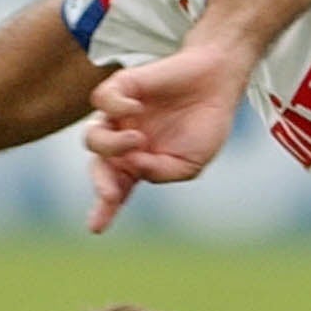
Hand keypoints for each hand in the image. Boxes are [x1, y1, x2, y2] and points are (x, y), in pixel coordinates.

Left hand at [84, 39, 247, 231]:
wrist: (217, 81)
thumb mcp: (191, 163)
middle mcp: (123, 142)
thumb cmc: (206, 124)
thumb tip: (132, 166)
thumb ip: (162, 173)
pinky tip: (136, 108)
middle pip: (99, 167)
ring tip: (138, 140)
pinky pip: (102, 100)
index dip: (105, 209)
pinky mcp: (121, 88)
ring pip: (92, 137)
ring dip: (111, 146)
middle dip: (102, 183)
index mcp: (139, 164)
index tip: (96, 229)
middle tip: (112, 192)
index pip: (117, 190)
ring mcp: (119, 116)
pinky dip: (115, 107)